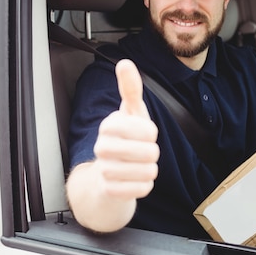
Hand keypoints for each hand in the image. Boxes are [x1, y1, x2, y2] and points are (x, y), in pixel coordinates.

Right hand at [93, 59, 159, 200]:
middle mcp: (102, 148)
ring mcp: (105, 170)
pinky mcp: (111, 191)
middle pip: (151, 152)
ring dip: (150, 170)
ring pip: (149, 172)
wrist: (105, 176)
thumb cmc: (124, 140)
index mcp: (109, 126)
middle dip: (152, 153)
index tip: (144, 134)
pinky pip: (143, 189)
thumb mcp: (130, 113)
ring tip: (139, 166)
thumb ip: (130, 89)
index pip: (148, 130)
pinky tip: (134, 180)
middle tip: (142, 152)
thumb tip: (125, 63)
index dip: (151, 133)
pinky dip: (145, 185)